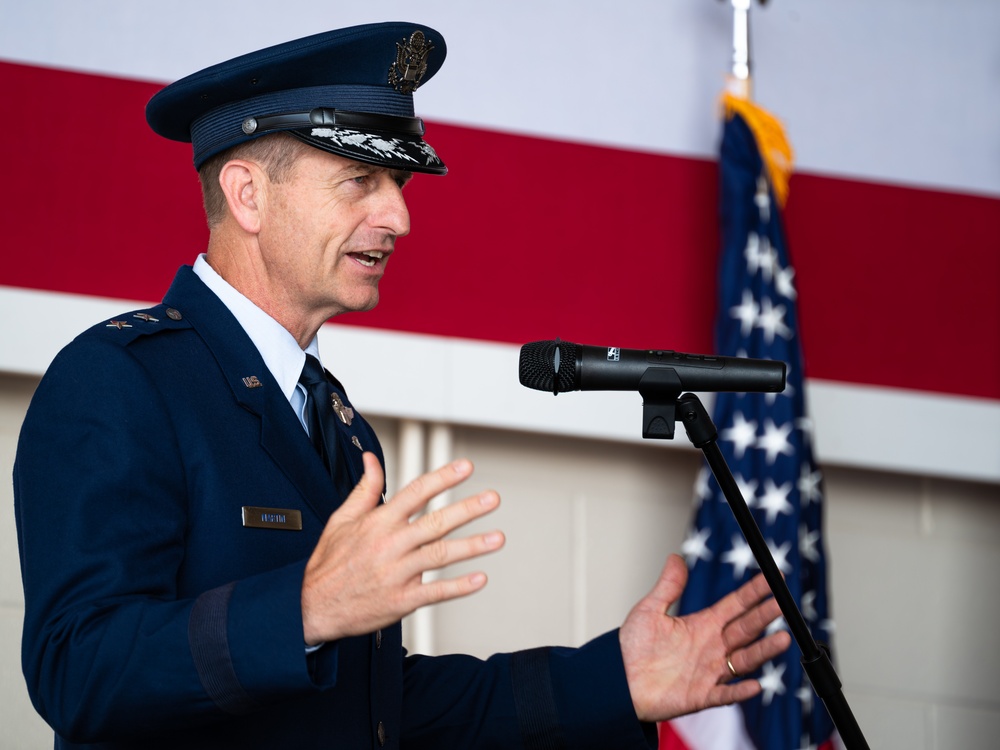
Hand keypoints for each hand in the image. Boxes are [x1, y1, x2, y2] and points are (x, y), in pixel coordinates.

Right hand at [301, 452, 504, 645]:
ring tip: (497, 538)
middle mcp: (390, 544)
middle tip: (492, 499)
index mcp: (378, 522)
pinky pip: (435, 592)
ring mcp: (397, 573)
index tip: (466, 468)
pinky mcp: (401, 600)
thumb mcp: (342, 519)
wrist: (312, 606)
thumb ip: (364, 489)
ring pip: (440, 555)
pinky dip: (458, 587)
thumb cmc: (329, 563)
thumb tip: (371, 459)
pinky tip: (479, 579)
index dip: (443, 478)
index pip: (416, 493)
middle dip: (467, 509)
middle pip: (435, 522)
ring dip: (472, 546)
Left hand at [619, 554, 791, 721]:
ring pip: (744, 660)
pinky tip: (754, 685)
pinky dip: (739, 691)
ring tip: (783, 640)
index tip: (774, 579)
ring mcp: (710, 672)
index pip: (735, 605)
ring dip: (763, 651)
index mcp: (703, 625)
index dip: (754, 592)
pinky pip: (725, 694)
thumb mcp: (650, 610)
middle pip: (745, 629)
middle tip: (784, 604)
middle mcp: (712, 647)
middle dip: (765, 616)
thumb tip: (676, 557)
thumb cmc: (633, 647)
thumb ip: (668, 586)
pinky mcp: (701, 695)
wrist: (618, 680)